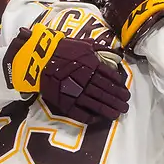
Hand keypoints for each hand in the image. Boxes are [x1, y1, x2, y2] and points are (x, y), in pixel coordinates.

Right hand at [3, 25, 129, 122]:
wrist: (38, 58)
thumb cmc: (61, 48)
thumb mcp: (84, 44)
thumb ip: (101, 49)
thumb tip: (117, 55)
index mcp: (93, 66)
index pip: (111, 79)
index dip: (119, 87)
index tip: (126, 93)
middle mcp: (87, 81)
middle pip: (107, 93)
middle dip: (118, 100)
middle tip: (126, 106)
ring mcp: (76, 93)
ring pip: (97, 104)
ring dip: (109, 110)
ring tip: (118, 114)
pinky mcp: (65, 102)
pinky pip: (80, 113)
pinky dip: (91, 117)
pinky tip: (99, 119)